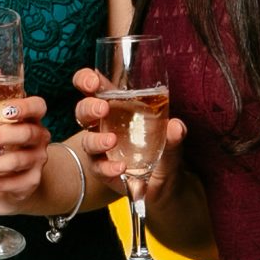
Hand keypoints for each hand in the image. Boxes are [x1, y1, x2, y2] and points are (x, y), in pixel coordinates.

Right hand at [74, 67, 186, 198]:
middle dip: (88, 108)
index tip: (92, 82)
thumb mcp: (171, 137)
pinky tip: (121, 167)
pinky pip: (99, 167)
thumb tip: (176, 127)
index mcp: (115, 105)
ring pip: (87, 141)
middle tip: (103, 108)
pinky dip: (108, 167)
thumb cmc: (161, 147)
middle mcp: (103, 124)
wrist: (164, 179)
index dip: (85, 80)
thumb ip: (174, 132)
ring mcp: (100, 148)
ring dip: (97, 140)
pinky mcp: (102, 170)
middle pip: (83, 111)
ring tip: (112, 140)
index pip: (92, 87)